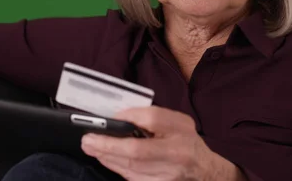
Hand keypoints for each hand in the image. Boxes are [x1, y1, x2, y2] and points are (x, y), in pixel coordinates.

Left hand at [81, 106, 245, 180]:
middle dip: (108, 145)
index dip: (129, 116)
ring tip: (91, 147)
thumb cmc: (185, 140)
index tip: (110, 117)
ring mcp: (168, 173)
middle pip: (137, 150)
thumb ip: (152, 116)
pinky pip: (132, 177)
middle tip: (87, 139)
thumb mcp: (176, 121)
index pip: (153, 119)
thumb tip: (120, 117)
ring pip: (131, 167)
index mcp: (181, 130)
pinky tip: (105, 159)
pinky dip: (116, 167)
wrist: (203, 170)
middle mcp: (177, 153)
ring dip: (107, 157)